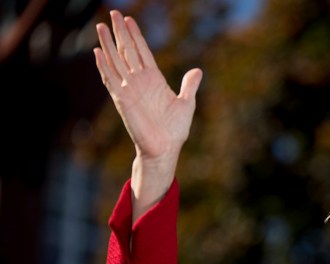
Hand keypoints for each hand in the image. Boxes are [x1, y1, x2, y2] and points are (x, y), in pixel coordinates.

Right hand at [94, 10, 202, 216]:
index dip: (136, 36)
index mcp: (154, 79)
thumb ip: (189, 85)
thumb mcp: (187, 103)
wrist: (165, 148)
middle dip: (120, 32)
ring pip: (116, 61)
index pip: (143, 52)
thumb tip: (197, 70)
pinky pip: (111, 80)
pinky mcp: (122, 99)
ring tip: (100, 26)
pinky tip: (97, 53)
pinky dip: (104, 66)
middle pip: (127, 51)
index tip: (129, 19)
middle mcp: (139, 81)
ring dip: (108, 44)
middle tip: (113, 13)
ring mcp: (129, 89)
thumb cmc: (175, 129)